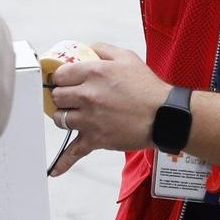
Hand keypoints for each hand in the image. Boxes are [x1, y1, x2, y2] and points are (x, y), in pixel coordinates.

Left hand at [47, 42, 168, 176]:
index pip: (60, 75)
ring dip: (64, 117)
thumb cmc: (148, 88)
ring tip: (74, 115)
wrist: (165, 116)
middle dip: (62, 96)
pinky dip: (63, 162)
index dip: (61, 78)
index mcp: (94, 72)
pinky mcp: (96, 139)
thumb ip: (103, 50)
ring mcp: (90, 119)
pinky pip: (74, 152)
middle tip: (70, 97)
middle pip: (57, 96)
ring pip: (61, 119)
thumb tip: (87, 49)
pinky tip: (55, 170)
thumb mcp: (127, 57)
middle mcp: (88, 95)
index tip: (64, 81)